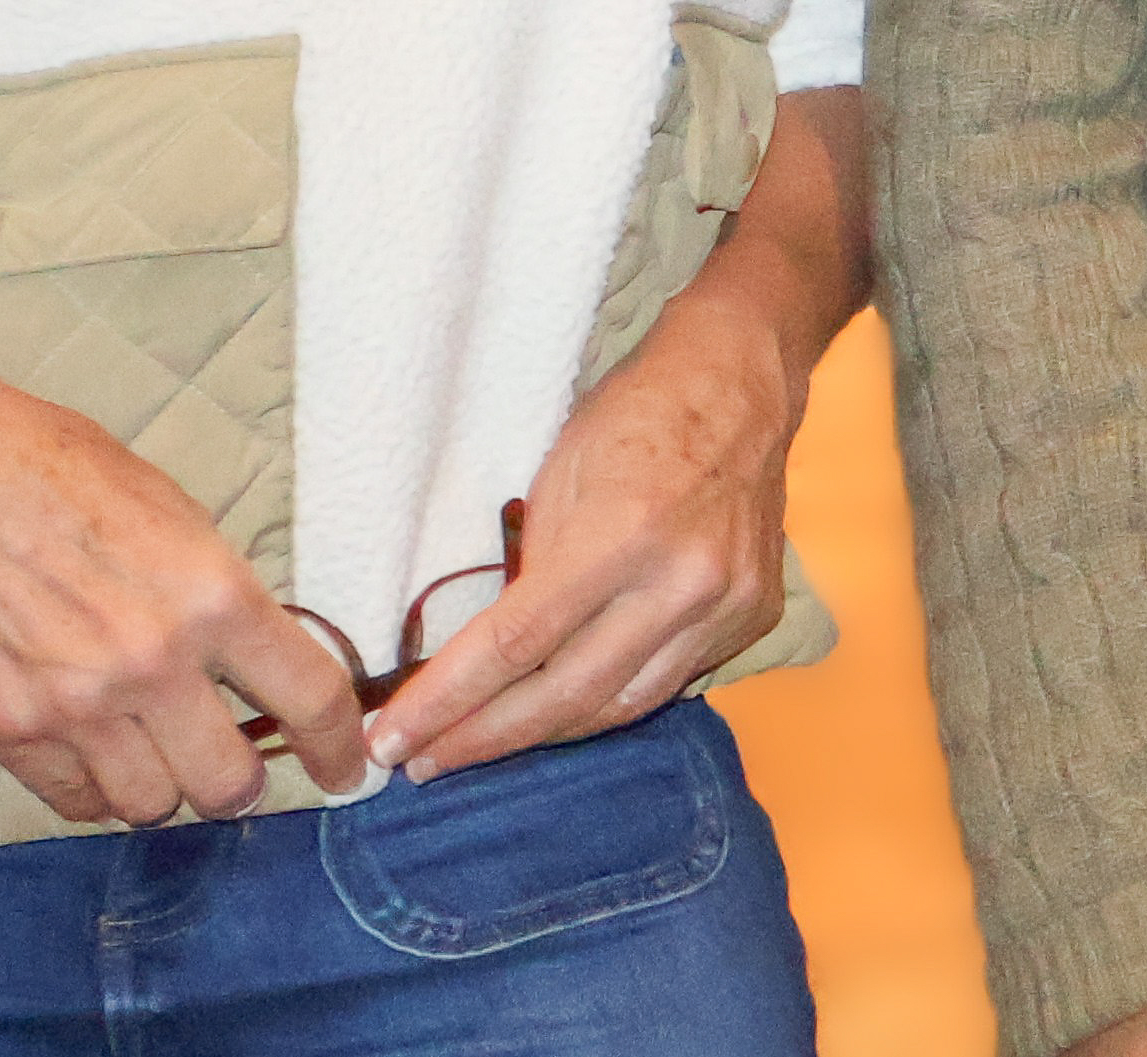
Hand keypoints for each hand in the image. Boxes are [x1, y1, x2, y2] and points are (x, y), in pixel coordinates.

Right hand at [0, 312, 362, 825]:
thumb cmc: (59, 472)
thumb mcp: (176, 513)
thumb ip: (222, 597)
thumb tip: (267, 666)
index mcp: (211, 594)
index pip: (307, 699)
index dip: (336, 747)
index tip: (345, 768)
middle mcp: (147, 662)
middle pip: (229, 783)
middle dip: (241, 779)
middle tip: (233, 759)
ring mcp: (71, 704)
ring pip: (152, 806)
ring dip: (165, 786)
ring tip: (154, 746)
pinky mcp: (3, 727)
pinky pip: (74, 802)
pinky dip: (95, 790)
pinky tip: (95, 750)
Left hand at [369, 279, 806, 779]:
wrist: (743, 382)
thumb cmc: (635, 413)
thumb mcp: (557, 475)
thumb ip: (531, 569)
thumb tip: (483, 657)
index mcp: (623, 533)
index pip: (516, 644)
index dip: (447, 701)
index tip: (391, 741)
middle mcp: (682, 582)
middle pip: (567, 695)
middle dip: (485, 739)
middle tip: (424, 765)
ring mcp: (728, 606)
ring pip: (624, 707)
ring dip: (547, 733)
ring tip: (486, 744)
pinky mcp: (754, 615)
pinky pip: (671, 682)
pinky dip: (613, 699)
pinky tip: (569, 703)